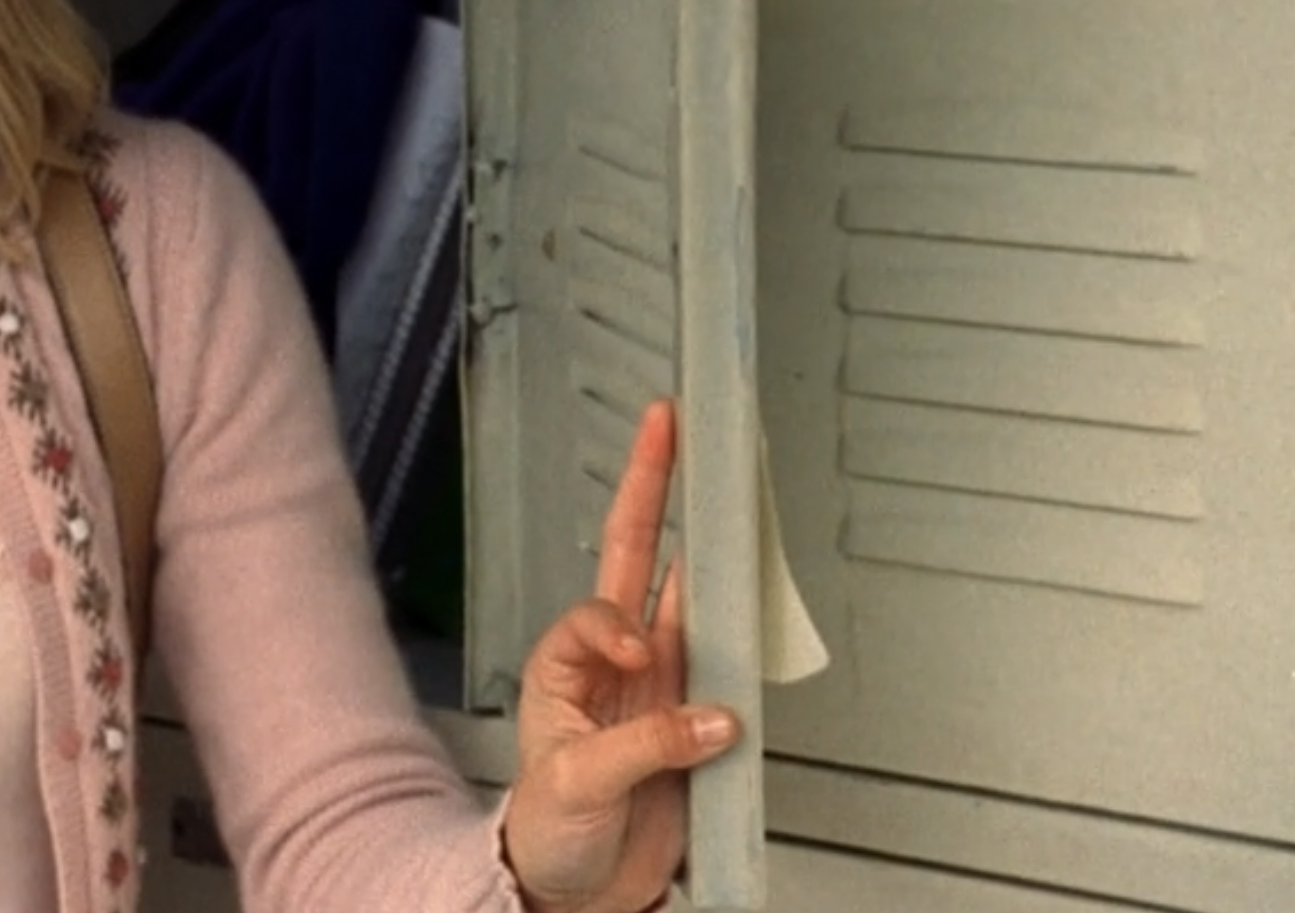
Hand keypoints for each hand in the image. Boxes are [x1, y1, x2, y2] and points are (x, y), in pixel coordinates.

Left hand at [502, 400, 741, 912]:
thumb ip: (646, 745)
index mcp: (561, 667)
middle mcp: (608, 665)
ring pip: (682, 596)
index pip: (594, 613)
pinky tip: (749, 592)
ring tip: (723, 484)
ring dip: (701, 545)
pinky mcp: (690, 718)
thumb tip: (711, 717)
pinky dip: (738, 626)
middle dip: (649, 490)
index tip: (639, 657)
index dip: (616, 625)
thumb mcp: (578, 783)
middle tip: (668, 428)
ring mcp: (653, 686)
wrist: (573, 891)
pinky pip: (720, 658)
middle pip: (632, 558)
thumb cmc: (545, 833)